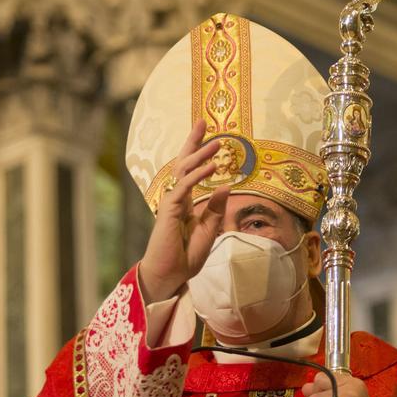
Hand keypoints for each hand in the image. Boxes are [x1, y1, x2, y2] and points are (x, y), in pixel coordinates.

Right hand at [139, 119, 230, 303]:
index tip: (209, 135)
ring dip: (200, 155)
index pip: (191, 170)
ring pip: (184, 171)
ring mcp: (172, 203)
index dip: (198, 151)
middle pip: (183, 162)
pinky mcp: (169, 211)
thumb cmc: (186, 257)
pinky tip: (211, 166)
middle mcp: (177, 197)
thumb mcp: (209, 231)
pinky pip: (185, 187)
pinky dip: (198, 176)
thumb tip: (226, 186)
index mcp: (185, 201)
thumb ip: (215, 209)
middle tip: (202, 121)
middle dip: (193, 142)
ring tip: (217, 143)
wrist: (170, 275)